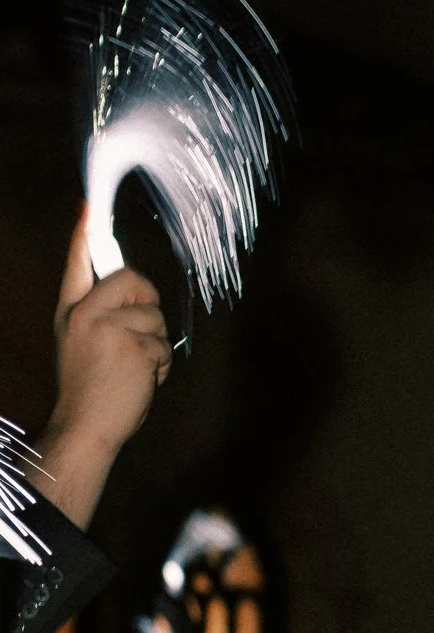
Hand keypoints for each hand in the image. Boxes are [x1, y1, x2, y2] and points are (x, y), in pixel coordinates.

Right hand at [34, 221, 173, 527]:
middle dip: (147, 300)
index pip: (76, 264)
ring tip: (135, 366)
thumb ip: (100, 314)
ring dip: (156, 342)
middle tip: (141, 330)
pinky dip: (161, 364)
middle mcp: (86, 314)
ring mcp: (109, 329)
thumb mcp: (81, 342)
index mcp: (70, 311)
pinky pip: (163, 342)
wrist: (87, 426)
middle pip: (132, 278)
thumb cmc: (90, 387)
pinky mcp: (134, 347)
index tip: (90, 206)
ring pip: (154, 314)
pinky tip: (142, 379)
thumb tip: (133, 289)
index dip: (85, 234)